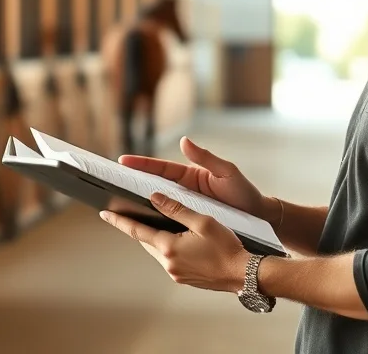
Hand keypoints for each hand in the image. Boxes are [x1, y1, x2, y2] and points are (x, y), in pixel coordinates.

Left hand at [101, 192, 249, 292]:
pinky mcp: (185, 279)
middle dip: (140, 228)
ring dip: (156, 239)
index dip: (119, 221)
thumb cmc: (227, 246)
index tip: (104, 214)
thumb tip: (154, 198)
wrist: (245, 274)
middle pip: (146, 241)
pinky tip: (177, 241)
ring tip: (158, 224)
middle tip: (131, 214)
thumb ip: (176, 208)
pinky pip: (169, 260)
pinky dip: (168, 248)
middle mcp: (168, 263)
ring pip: (158, 251)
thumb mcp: (202, 221)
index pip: (136, 231)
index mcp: (169, 247)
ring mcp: (176, 274)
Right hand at [119, 136, 271, 219]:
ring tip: (117, 203)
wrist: (257, 218)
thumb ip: (206, 158)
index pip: (161, 168)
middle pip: (153, 184)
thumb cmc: (244, 193)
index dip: (142, 164)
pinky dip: (152, 221)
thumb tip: (183, 141)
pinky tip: (140, 226)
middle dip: (132, 181)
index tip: (122, 161)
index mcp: (190, 176)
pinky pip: (166, 220)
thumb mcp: (227, 172)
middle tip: (110, 179)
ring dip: (138, 202)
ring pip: (157, 203)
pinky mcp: (187, 221)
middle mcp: (184, 190)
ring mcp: (184, 206)